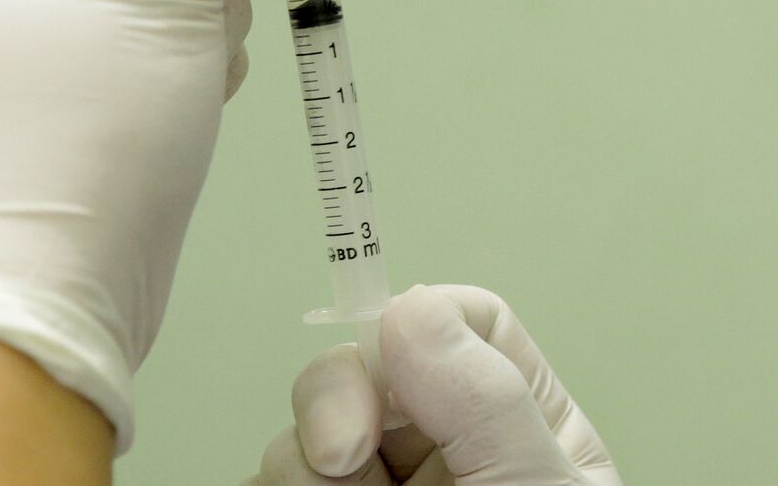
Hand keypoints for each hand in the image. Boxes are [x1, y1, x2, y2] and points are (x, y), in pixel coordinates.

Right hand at [244, 285, 621, 484]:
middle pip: (358, 366)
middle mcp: (439, 453)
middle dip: (333, 402)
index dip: (412, 323)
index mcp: (516, 426)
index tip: (385, 361)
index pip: (460, 322)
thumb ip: (486, 405)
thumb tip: (411, 309)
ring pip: (299, 433)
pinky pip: (261, 481)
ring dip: (301, 466)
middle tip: (342, 464)